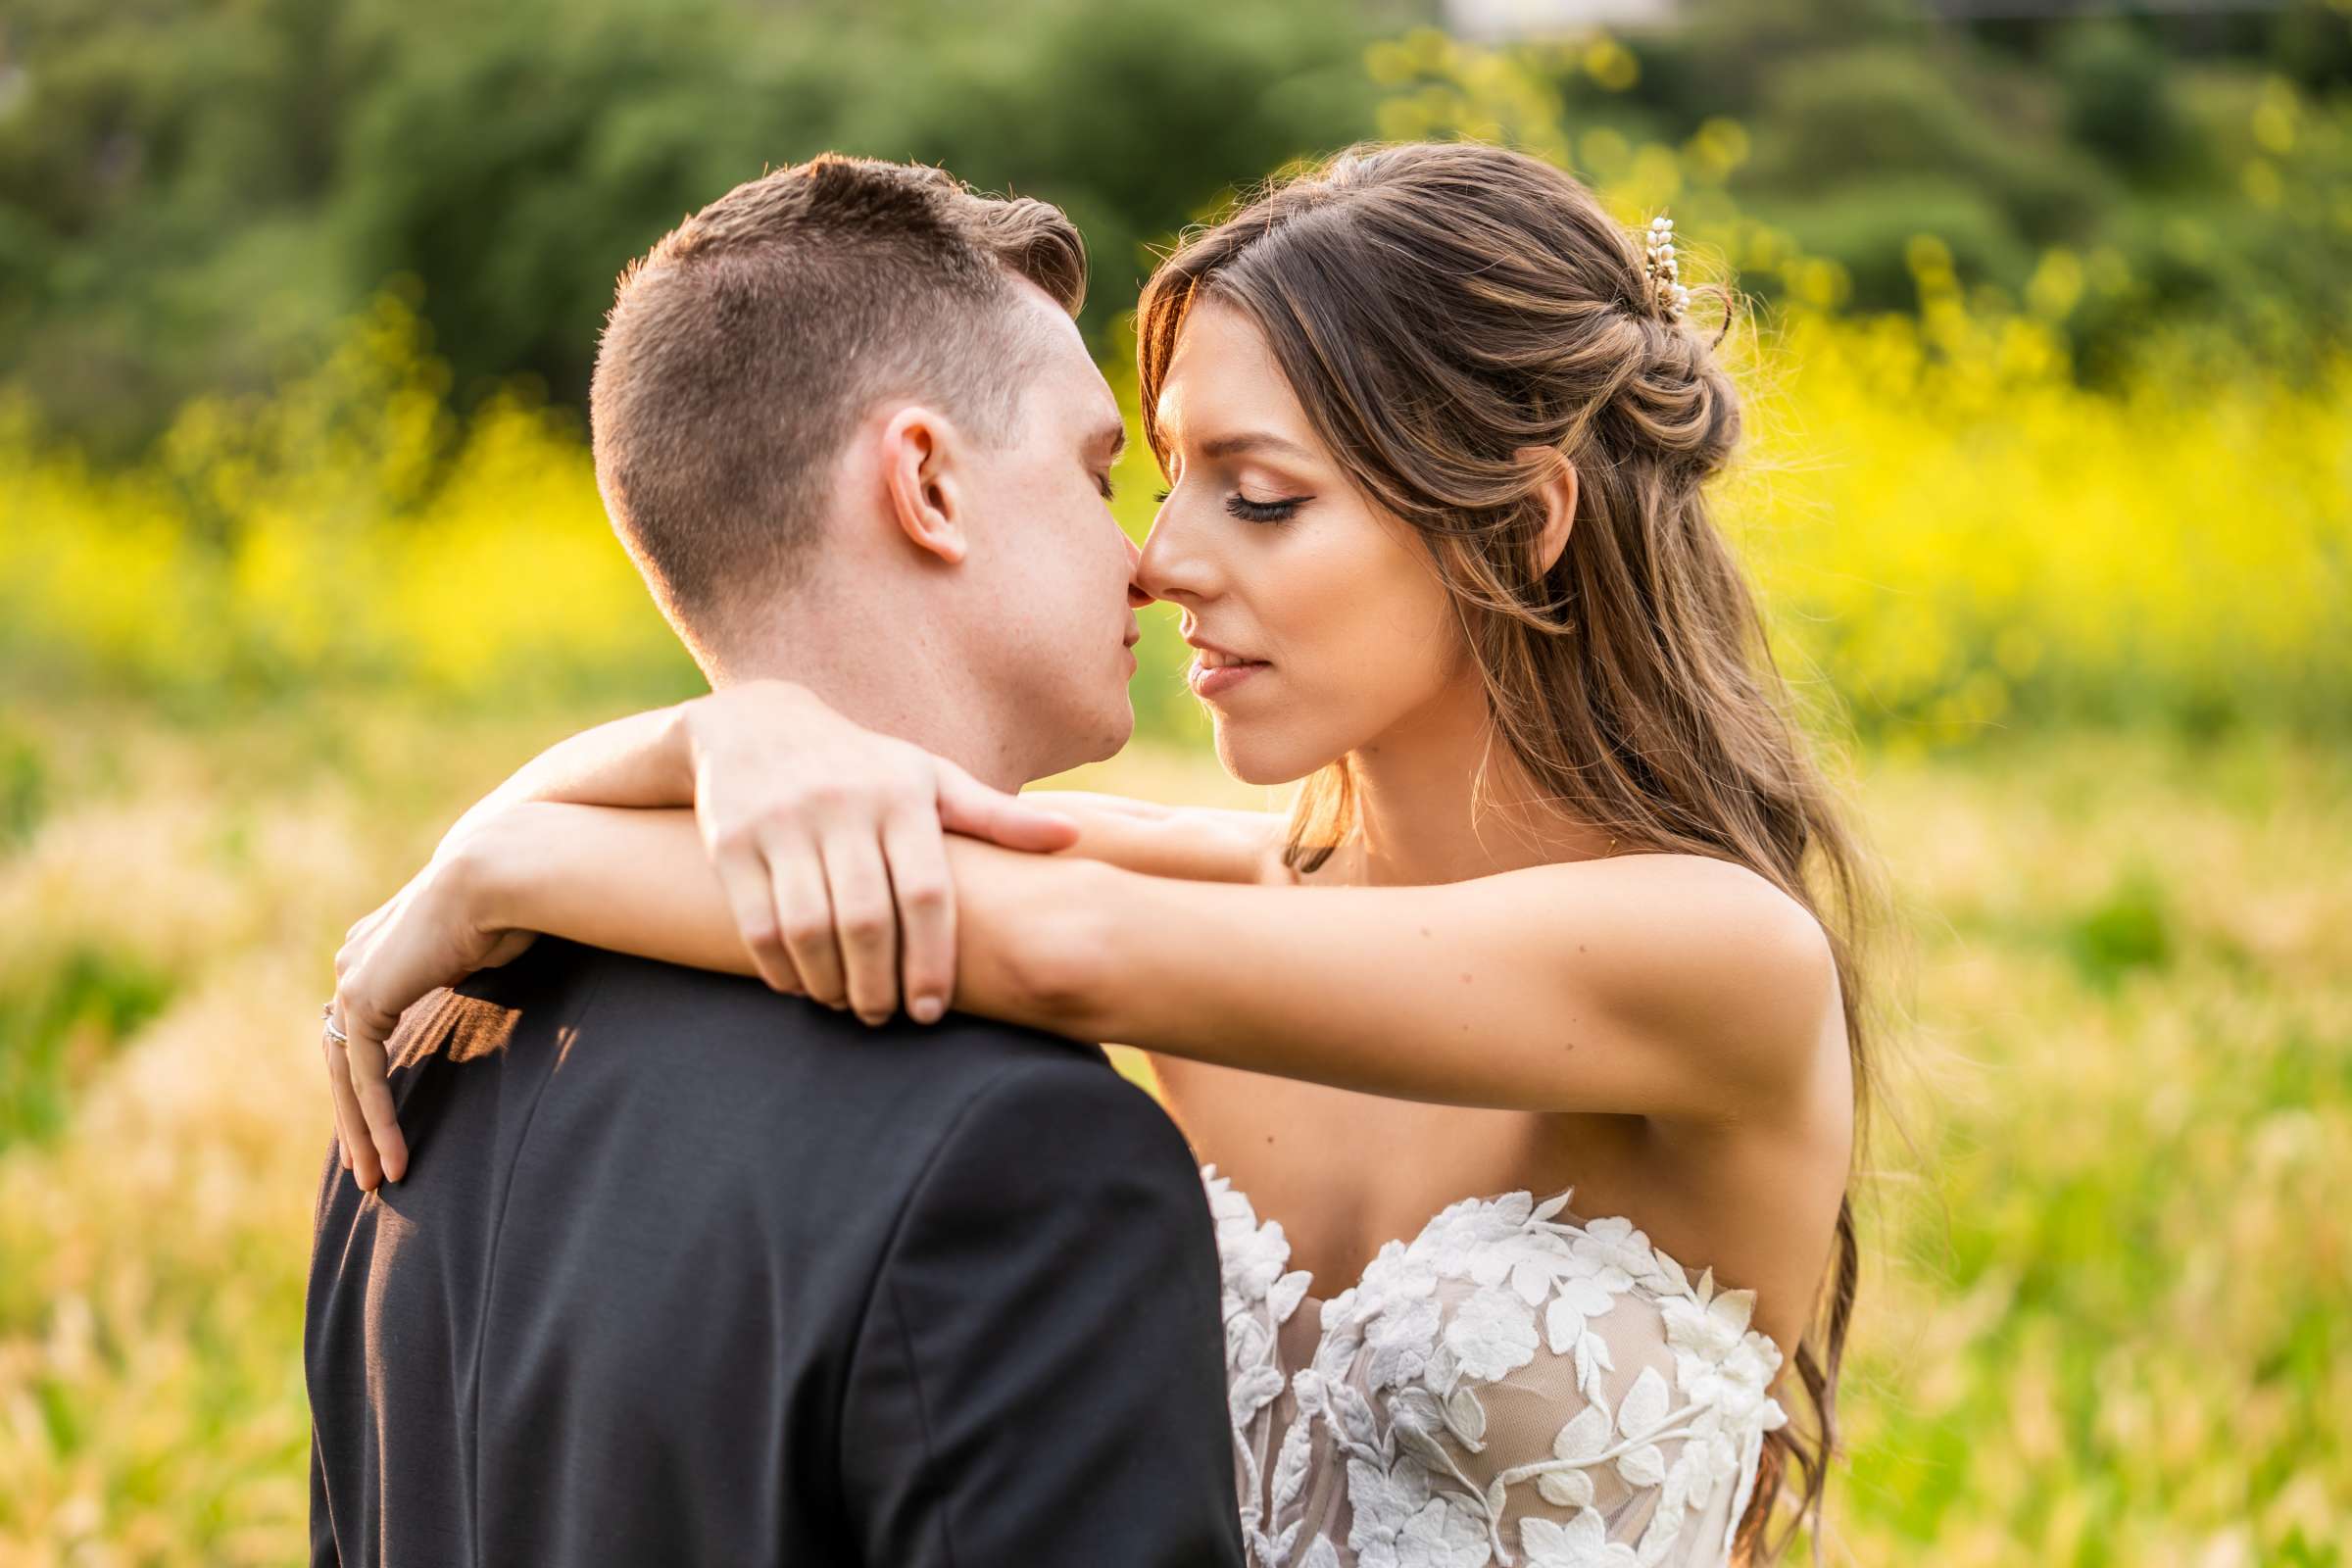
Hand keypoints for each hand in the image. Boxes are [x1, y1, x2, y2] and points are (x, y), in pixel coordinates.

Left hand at [326, 836, 536, 1190]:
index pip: (360, 1031)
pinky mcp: (363, 1000)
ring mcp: (352, 979)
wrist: (500, 874)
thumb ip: (462, 975)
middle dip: (355, 1120)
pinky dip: (378, 1119)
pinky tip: (396, 1156)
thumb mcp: (482, 953)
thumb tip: (476, 985)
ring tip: (380, 1179)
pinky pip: (364, 1076)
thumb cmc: (513, 905)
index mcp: (376, 949)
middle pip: (342, 1059)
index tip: (384, 1126)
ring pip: (345, 1075)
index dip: (368, 1084)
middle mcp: (353, 962)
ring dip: (361, 1132)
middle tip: (371, 1172)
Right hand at [682, 681, 1079, 1025]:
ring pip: (807, 929)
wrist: (753, 727)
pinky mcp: (730, 843)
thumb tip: (1074, 840)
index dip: (931, 958)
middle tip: (888, 1015)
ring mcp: (780, 824)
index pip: (925, 890)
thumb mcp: (930, 779)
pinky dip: (781, 970)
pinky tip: (802, 986)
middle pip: (864, 918)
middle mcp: (840, 806)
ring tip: (849, 1005)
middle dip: (878, 983)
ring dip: (829, 983)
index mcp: (900, 795)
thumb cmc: (864, 768)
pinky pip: (756, 925)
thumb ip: (996, 817)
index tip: (931, 1009)